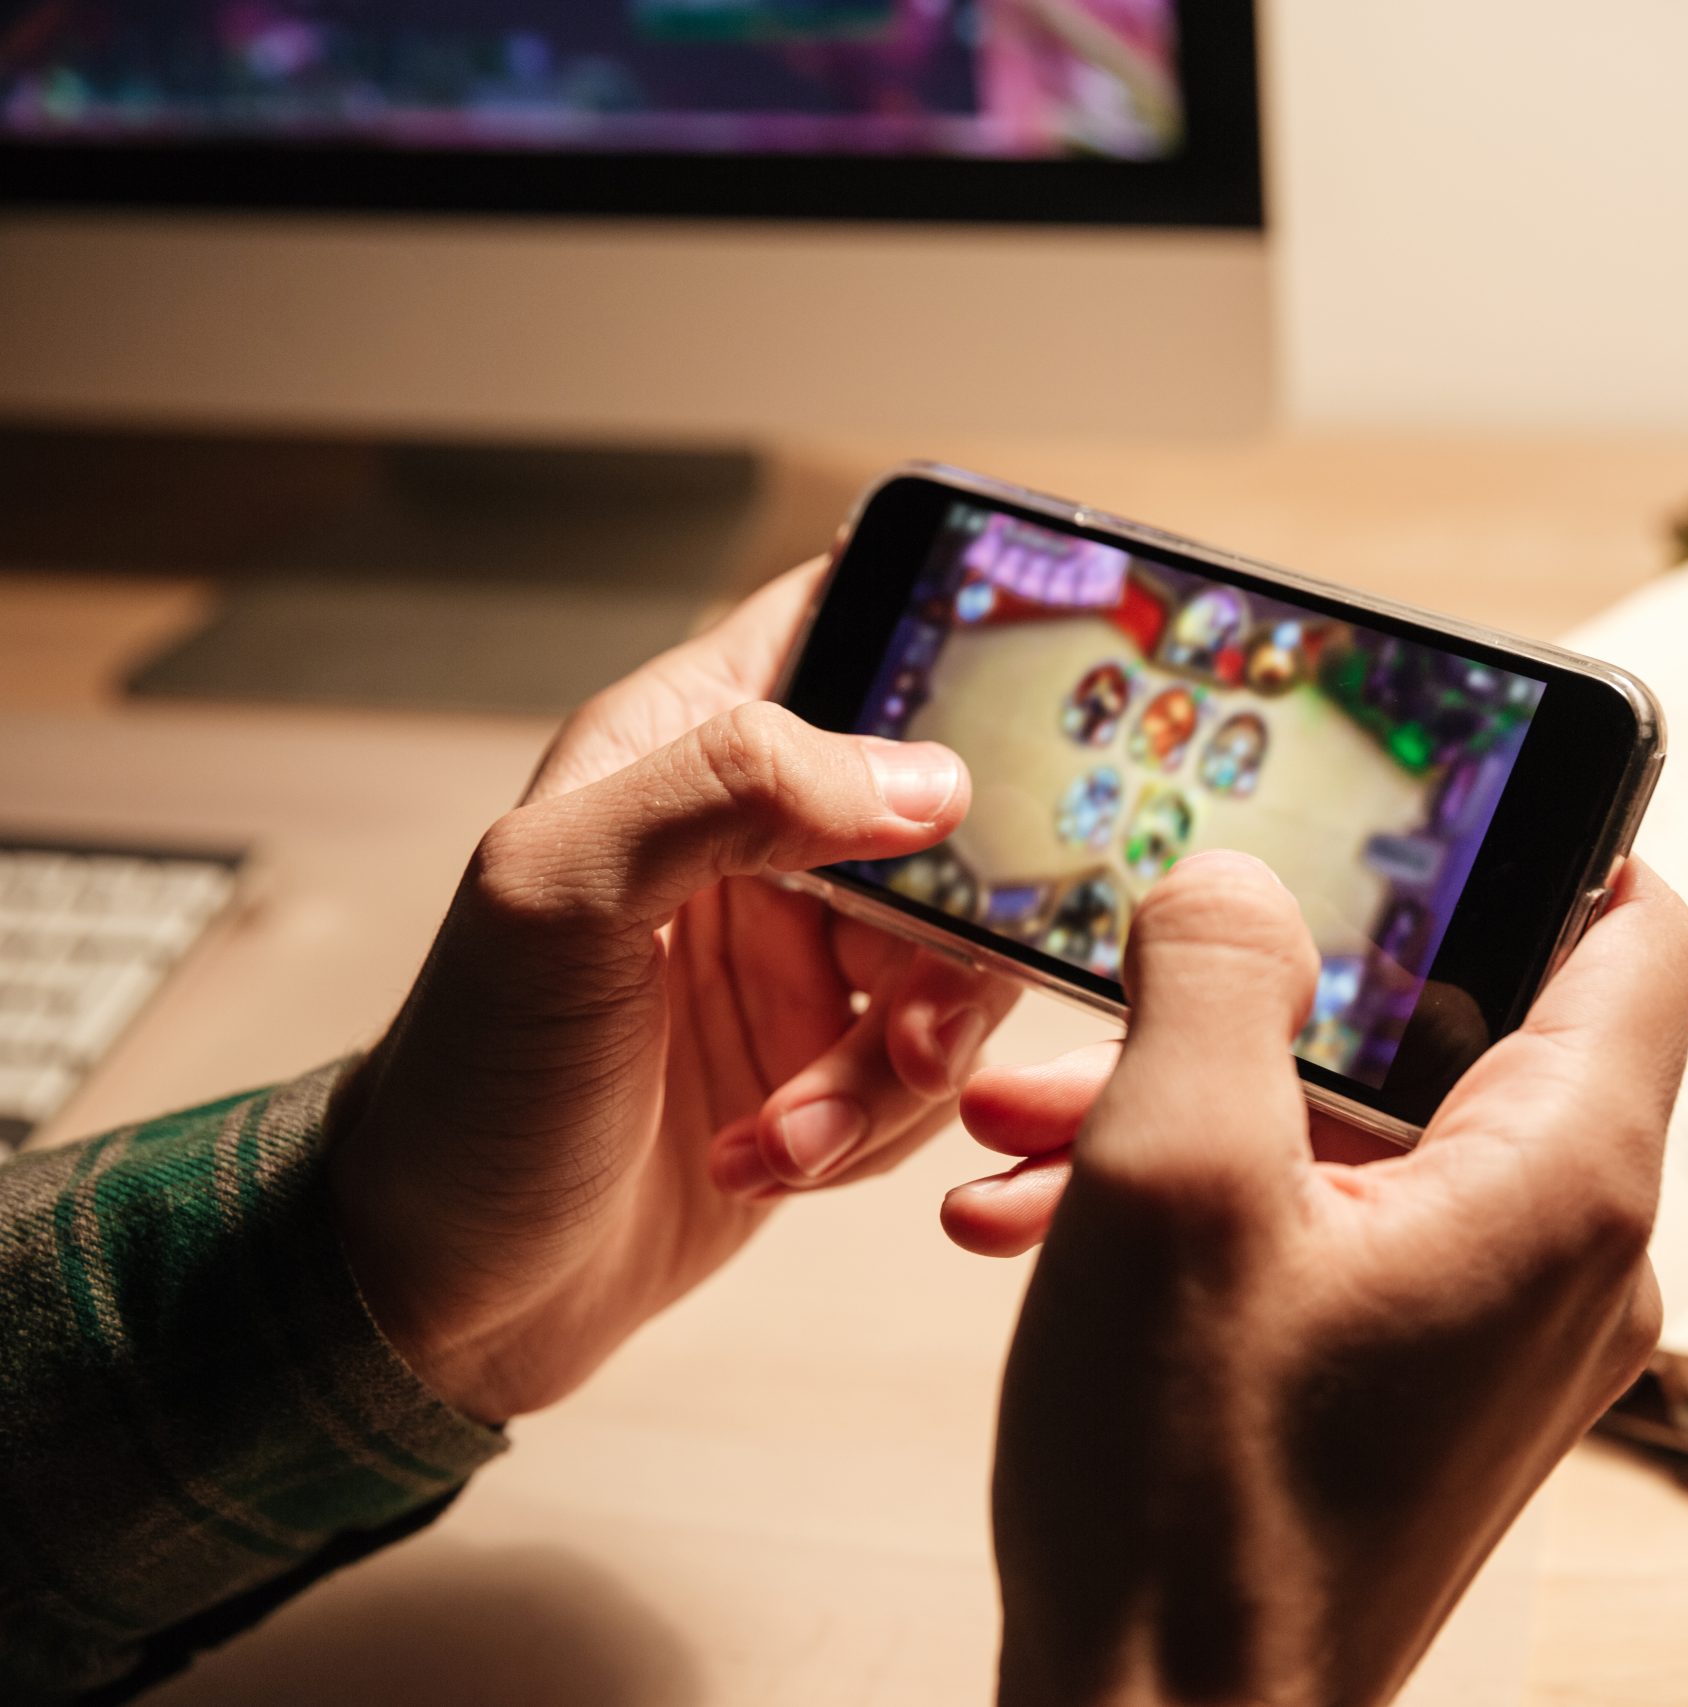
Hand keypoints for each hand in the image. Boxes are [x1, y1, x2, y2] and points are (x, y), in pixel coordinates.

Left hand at [328, 561, 1018, 1424]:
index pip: (850, 617)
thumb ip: (730, 791)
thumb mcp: (559, 896)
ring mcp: (807, 953)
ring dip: (902, 1063)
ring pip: (956, 962)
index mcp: (688, 743)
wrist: (442, 1292)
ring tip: (796, 1131)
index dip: (950, 637)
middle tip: (901, 1029)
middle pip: (954, 822)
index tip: (1019, 720)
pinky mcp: (832, 1065)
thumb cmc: (467, 1082)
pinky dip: (877, 1128)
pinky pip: (931, 1069)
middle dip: (950, 938)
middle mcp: (764, 836)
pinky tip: (775, 1160)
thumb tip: (927, 779)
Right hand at [979, 851, 1687, 1706]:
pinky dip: (1216, 1203)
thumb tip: (1243, 886)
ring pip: (1371, 1136)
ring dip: (1207, 1102)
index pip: (1644, 934)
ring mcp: (1502, 1330)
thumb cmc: (1186, 1501)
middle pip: (1466, 1029)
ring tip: (1039, 1120)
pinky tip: (1049, 1218)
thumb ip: (1219, 978)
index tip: (1427, 798)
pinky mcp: (1427, 1383)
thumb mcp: (1173, 1175)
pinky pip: (1341, 1233)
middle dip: (1276, 993)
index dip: (1552, 837)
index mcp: (1565, 1180)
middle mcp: (1572, 1255)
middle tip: (1144, 972)